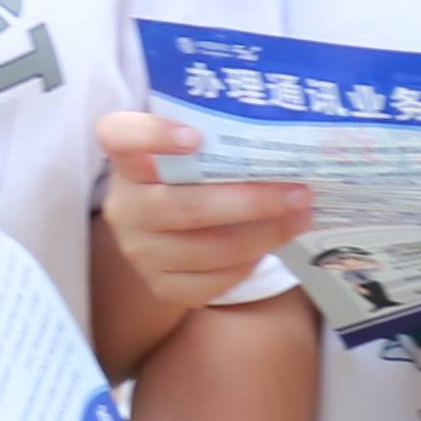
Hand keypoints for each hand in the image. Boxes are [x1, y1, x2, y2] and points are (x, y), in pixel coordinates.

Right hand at [95, 112, 303, 326]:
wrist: (162, 231)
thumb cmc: (185, 176)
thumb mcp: (187, 149)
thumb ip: (216, 136)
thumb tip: (287, 138)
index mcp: (128, 159)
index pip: (120, 137)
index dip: (153, 136)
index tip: (196, 137)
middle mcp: (126, 206)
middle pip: (188, 207)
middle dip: (253, 202)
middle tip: (300, 192)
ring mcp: (140, 250)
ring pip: (209, 250)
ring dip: (265, 235)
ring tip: (300, 218)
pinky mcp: (160, 285)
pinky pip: (212, 282)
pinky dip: (248, 264)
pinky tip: (269, 244)